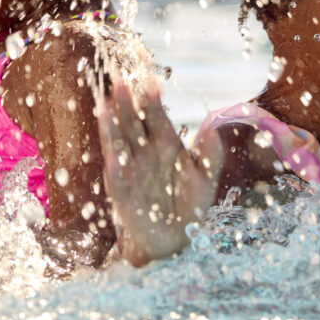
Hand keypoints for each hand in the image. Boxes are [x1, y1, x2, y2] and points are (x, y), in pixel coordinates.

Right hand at [99, 81, 221, 266]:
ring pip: (119, 141)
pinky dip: (113, 161)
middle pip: (133, 122)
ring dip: (112, 124)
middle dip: (127, 102)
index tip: (152, 81)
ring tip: (106, 103)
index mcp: (166, 143)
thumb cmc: (190, 205)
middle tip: (121, 80)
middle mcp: (145, 151)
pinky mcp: (121, 190)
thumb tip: (213, 126)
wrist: (175, 239)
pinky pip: (116, 173)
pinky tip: (111, 153)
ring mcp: (131, 169)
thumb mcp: (205, 178)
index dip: (153, 99)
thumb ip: (210, 154)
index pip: (156, 116)